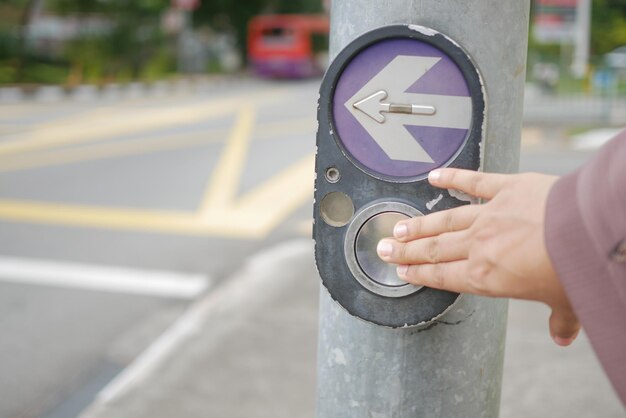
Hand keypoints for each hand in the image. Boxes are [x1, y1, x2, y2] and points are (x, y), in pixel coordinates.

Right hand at [376, 168, 579, 345]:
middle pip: (433, 249)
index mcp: (486, 277)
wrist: (586, 232)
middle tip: (383, 249)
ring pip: (444, 221)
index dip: (418, 274)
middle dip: (406, 251)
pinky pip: (474, 181)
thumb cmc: (574, 272)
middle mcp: (479, 246)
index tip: (401, 272)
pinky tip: (434, 176)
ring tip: (398, 226)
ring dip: (418, 225)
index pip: (442, 276)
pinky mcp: (506, 188)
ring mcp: (489, 215)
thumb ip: (560, 320)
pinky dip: (453, 177)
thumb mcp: (566, 303)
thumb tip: (563, 336)